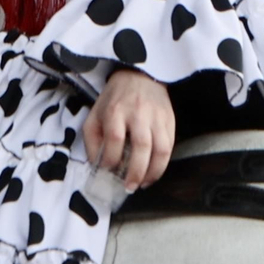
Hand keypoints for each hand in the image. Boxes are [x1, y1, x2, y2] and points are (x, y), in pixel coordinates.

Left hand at [83, 68, 173, 191]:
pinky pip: (170, 146)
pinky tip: (153, 173)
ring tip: (143, 184)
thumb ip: (93, 141)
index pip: (115, 140)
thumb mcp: (95, 115)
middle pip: (141, 146)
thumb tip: (97, 165)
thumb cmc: (114, 99)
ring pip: (161, 148)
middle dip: (136, 171)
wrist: (140, 76)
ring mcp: (158, 116)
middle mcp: (139, 113)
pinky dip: (163, 164)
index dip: (111, 160)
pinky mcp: (170, 120)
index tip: (107, 169)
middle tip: (129, 187)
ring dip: (153, 171)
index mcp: (116, 110)